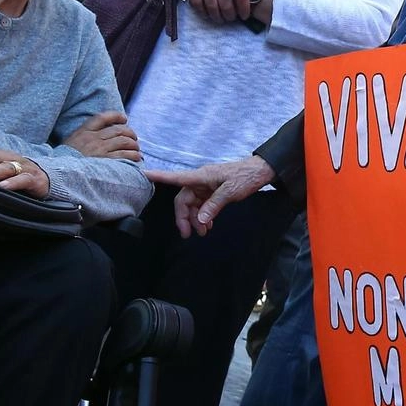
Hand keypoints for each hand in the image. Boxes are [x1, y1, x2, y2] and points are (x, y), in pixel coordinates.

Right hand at [63, 111, 142, 161]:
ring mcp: (100, 150)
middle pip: (118, 129)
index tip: (124, 118)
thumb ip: (82, 138)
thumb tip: (98, 136)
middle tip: (133, 138)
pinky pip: (125, 155)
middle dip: (130, 133)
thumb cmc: (64, 162)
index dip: (116, 116)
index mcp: (83, 132)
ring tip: (136, 149)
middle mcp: (93, 138)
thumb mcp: (70, 144)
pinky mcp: (106, 162)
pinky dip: (133, 155)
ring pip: (124, 141)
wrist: (59, 174)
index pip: (102, 117)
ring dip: (134, 145)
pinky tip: (136, 158)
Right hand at [143, 155, 275, 237]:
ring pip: (192, 204)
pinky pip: (202, 206)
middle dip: (184, 217)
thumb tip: (200, 219)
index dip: (159, 177)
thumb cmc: (245, 176)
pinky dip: (203, 216)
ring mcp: (206, 187)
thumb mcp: (230, 191)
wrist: (261, 171)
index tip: (144, 175)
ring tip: (202, 233)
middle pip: (183, 199)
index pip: (176, 177)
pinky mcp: (213, 192)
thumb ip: (214, 205)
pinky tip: (207, 226)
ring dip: (195, 219)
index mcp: (201, 176)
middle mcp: (200, 181)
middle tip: (188, 234)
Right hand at [178, 0, 268, 22]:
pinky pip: (197, 2)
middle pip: (227, 5)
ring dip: (217, 16)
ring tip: (220, 18)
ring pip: (212, 6)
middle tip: (231, 18)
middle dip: (230, 15)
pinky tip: (207, 13)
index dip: (244, 9)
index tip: (244, 15)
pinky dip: (202, 10)